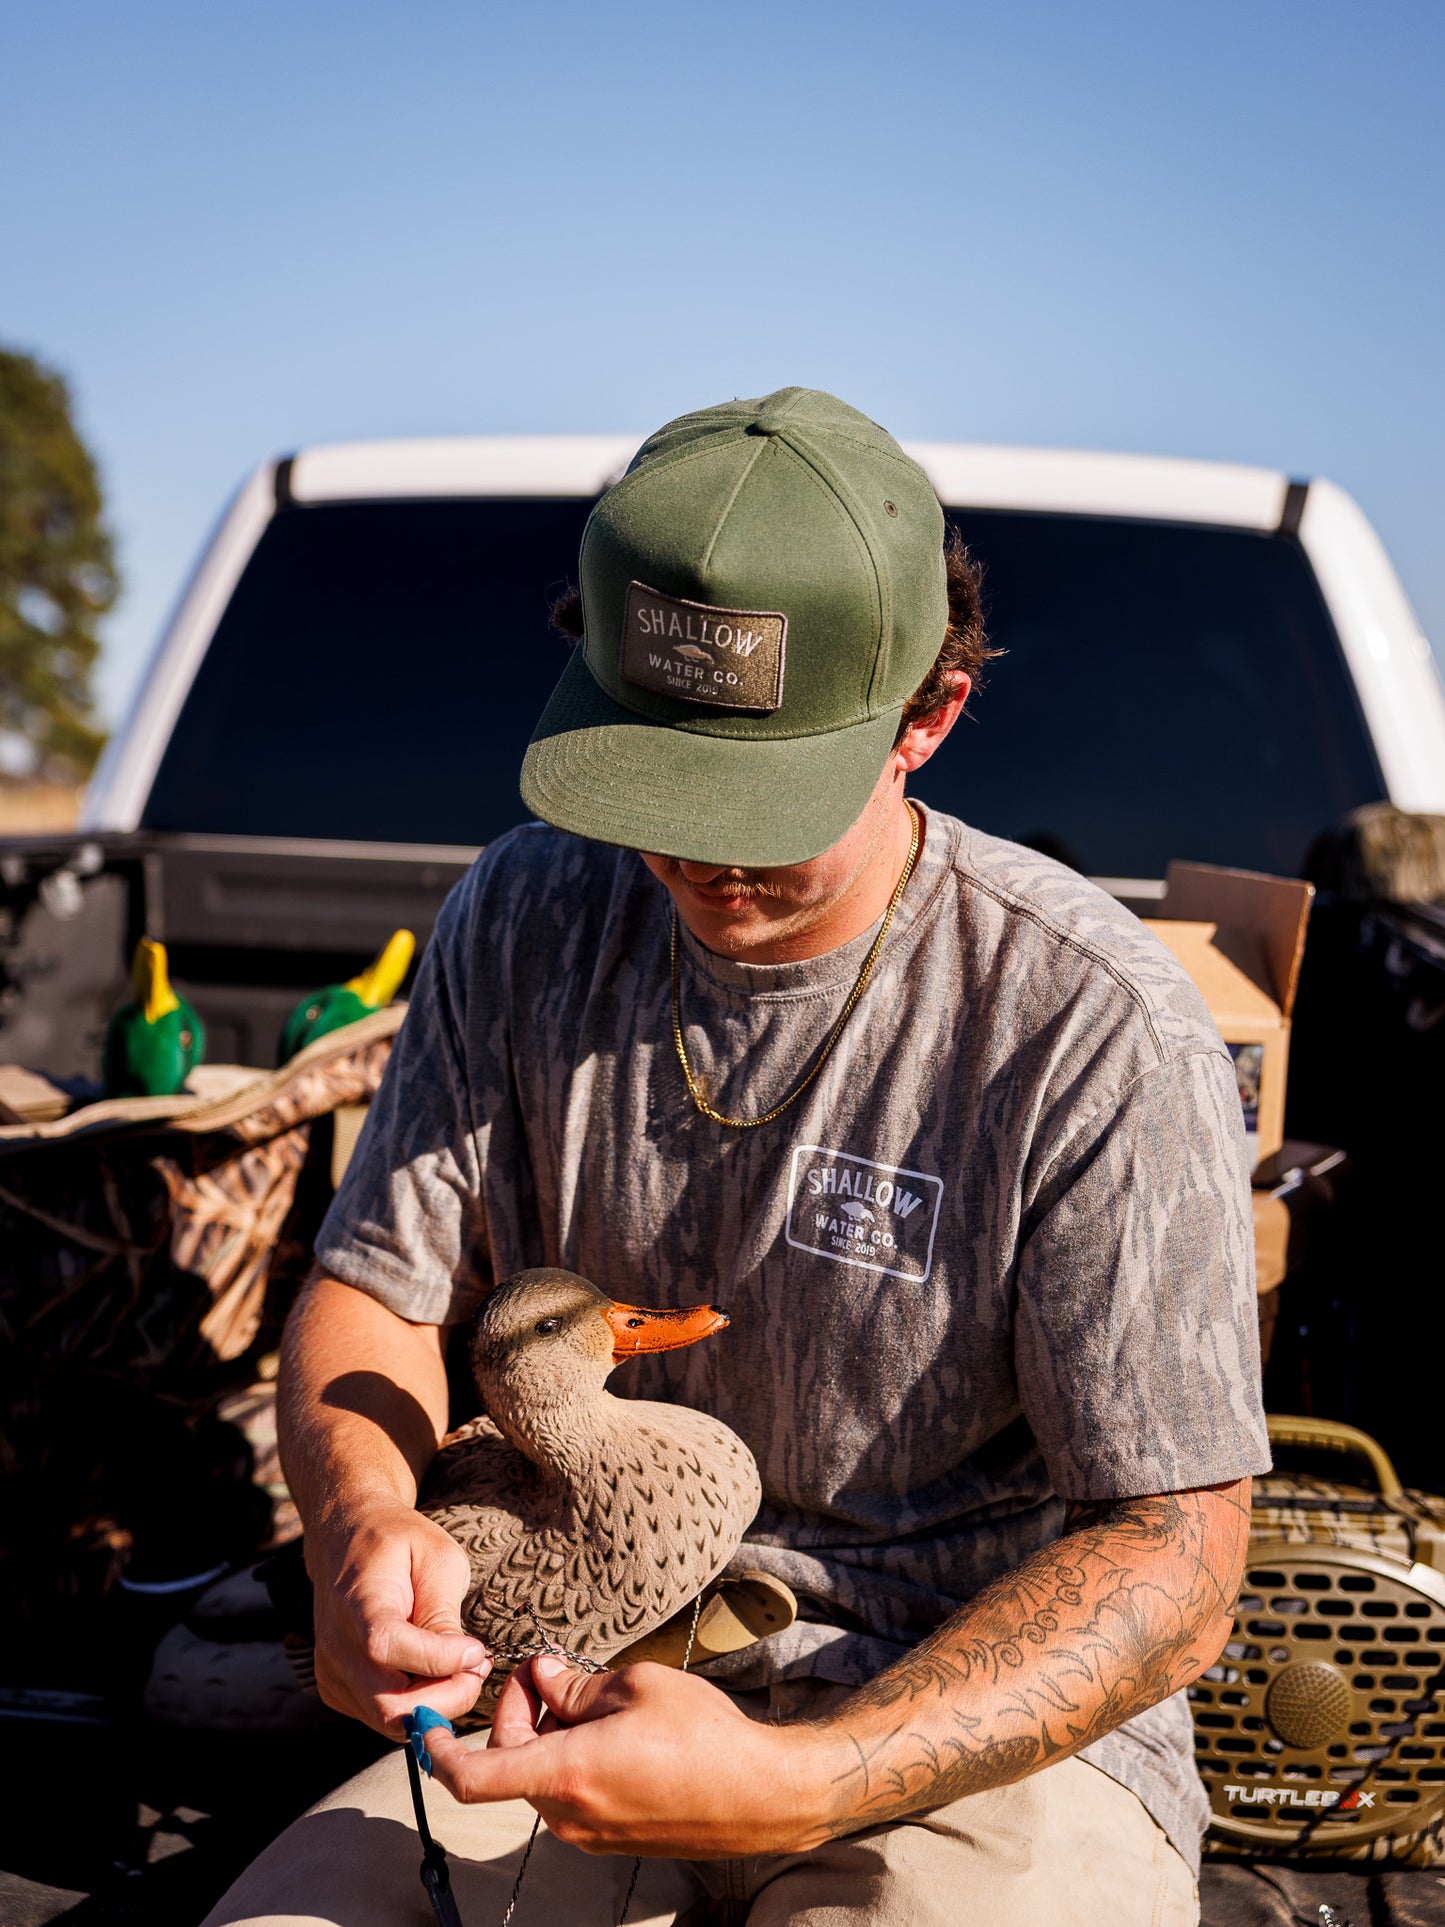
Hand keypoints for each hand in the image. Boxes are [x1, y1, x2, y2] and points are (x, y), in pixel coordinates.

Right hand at [310, 1498, 490, 1735]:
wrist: (349, 1540)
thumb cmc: (400, 1544)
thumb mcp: (437, 1559)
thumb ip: (443, 1613)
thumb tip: (462, 1663)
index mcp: (358, 1603)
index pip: (387, 1647)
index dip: (438, 1661)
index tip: (477, 1651)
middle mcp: (337, 1646)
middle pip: (389, 1706)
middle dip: (447, 1698)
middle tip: (477, 1667)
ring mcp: (331, 1674)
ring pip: (390, 1720)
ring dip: (436, 1703)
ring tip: (460, 1666)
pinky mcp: (337, 1690)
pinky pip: (383, 1716)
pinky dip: (416, 1704)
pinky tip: (432, 1672)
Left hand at [424, 1657, 838, 1857]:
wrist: (759, 1794)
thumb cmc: (703, 1735)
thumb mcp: (634, 1686)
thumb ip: (573, 1685)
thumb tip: (541, 1677)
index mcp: (565, 1775)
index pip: (471, 1777)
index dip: (435, 1751)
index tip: (422, 1725)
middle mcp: (567, 1814)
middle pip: (508, 1762)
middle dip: (517, 1712)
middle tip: (551, 1673)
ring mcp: (589, 1832)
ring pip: (538, 1775)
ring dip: (547, 1734)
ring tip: (591, 1695)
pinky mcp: (610, 1836)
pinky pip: (568, 1791)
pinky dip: (569, 1756)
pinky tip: (609, 1726)